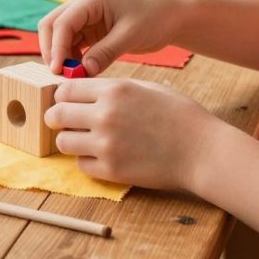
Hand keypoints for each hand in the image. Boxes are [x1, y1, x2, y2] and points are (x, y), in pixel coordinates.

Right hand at [38, 0, 179, 75]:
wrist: (169, 17)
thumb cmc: (153, 19)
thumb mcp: (130, 36)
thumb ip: (105, 52)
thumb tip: (83, 71)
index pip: (62, 23)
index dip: (56, 47)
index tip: (57, 71)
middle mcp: (82, 4)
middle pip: (51, 26)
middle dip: (52, 50)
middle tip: (59, 75)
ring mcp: (84, 16)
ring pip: (58, 36)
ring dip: (61, 56)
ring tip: (73, 77)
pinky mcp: (89, 29)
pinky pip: (71, 44)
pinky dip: (72, 58)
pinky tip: (81, 72)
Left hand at [44, 77, 214, 191]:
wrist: (202, 150)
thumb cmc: (179, 115)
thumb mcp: (146, 87)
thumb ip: (113, 88)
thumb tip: (84, 91)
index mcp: (113, 90)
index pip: (65, 90)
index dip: (61, 96)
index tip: (65, 102)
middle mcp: (105, 115)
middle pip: (56, 115)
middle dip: (57, 118)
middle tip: (65, 122)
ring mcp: (106, 144)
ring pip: (63, 142)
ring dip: (70, 141)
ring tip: (84, 141)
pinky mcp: (112, 170)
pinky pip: (81, 165)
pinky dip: (87, 162)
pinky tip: (101, 157)